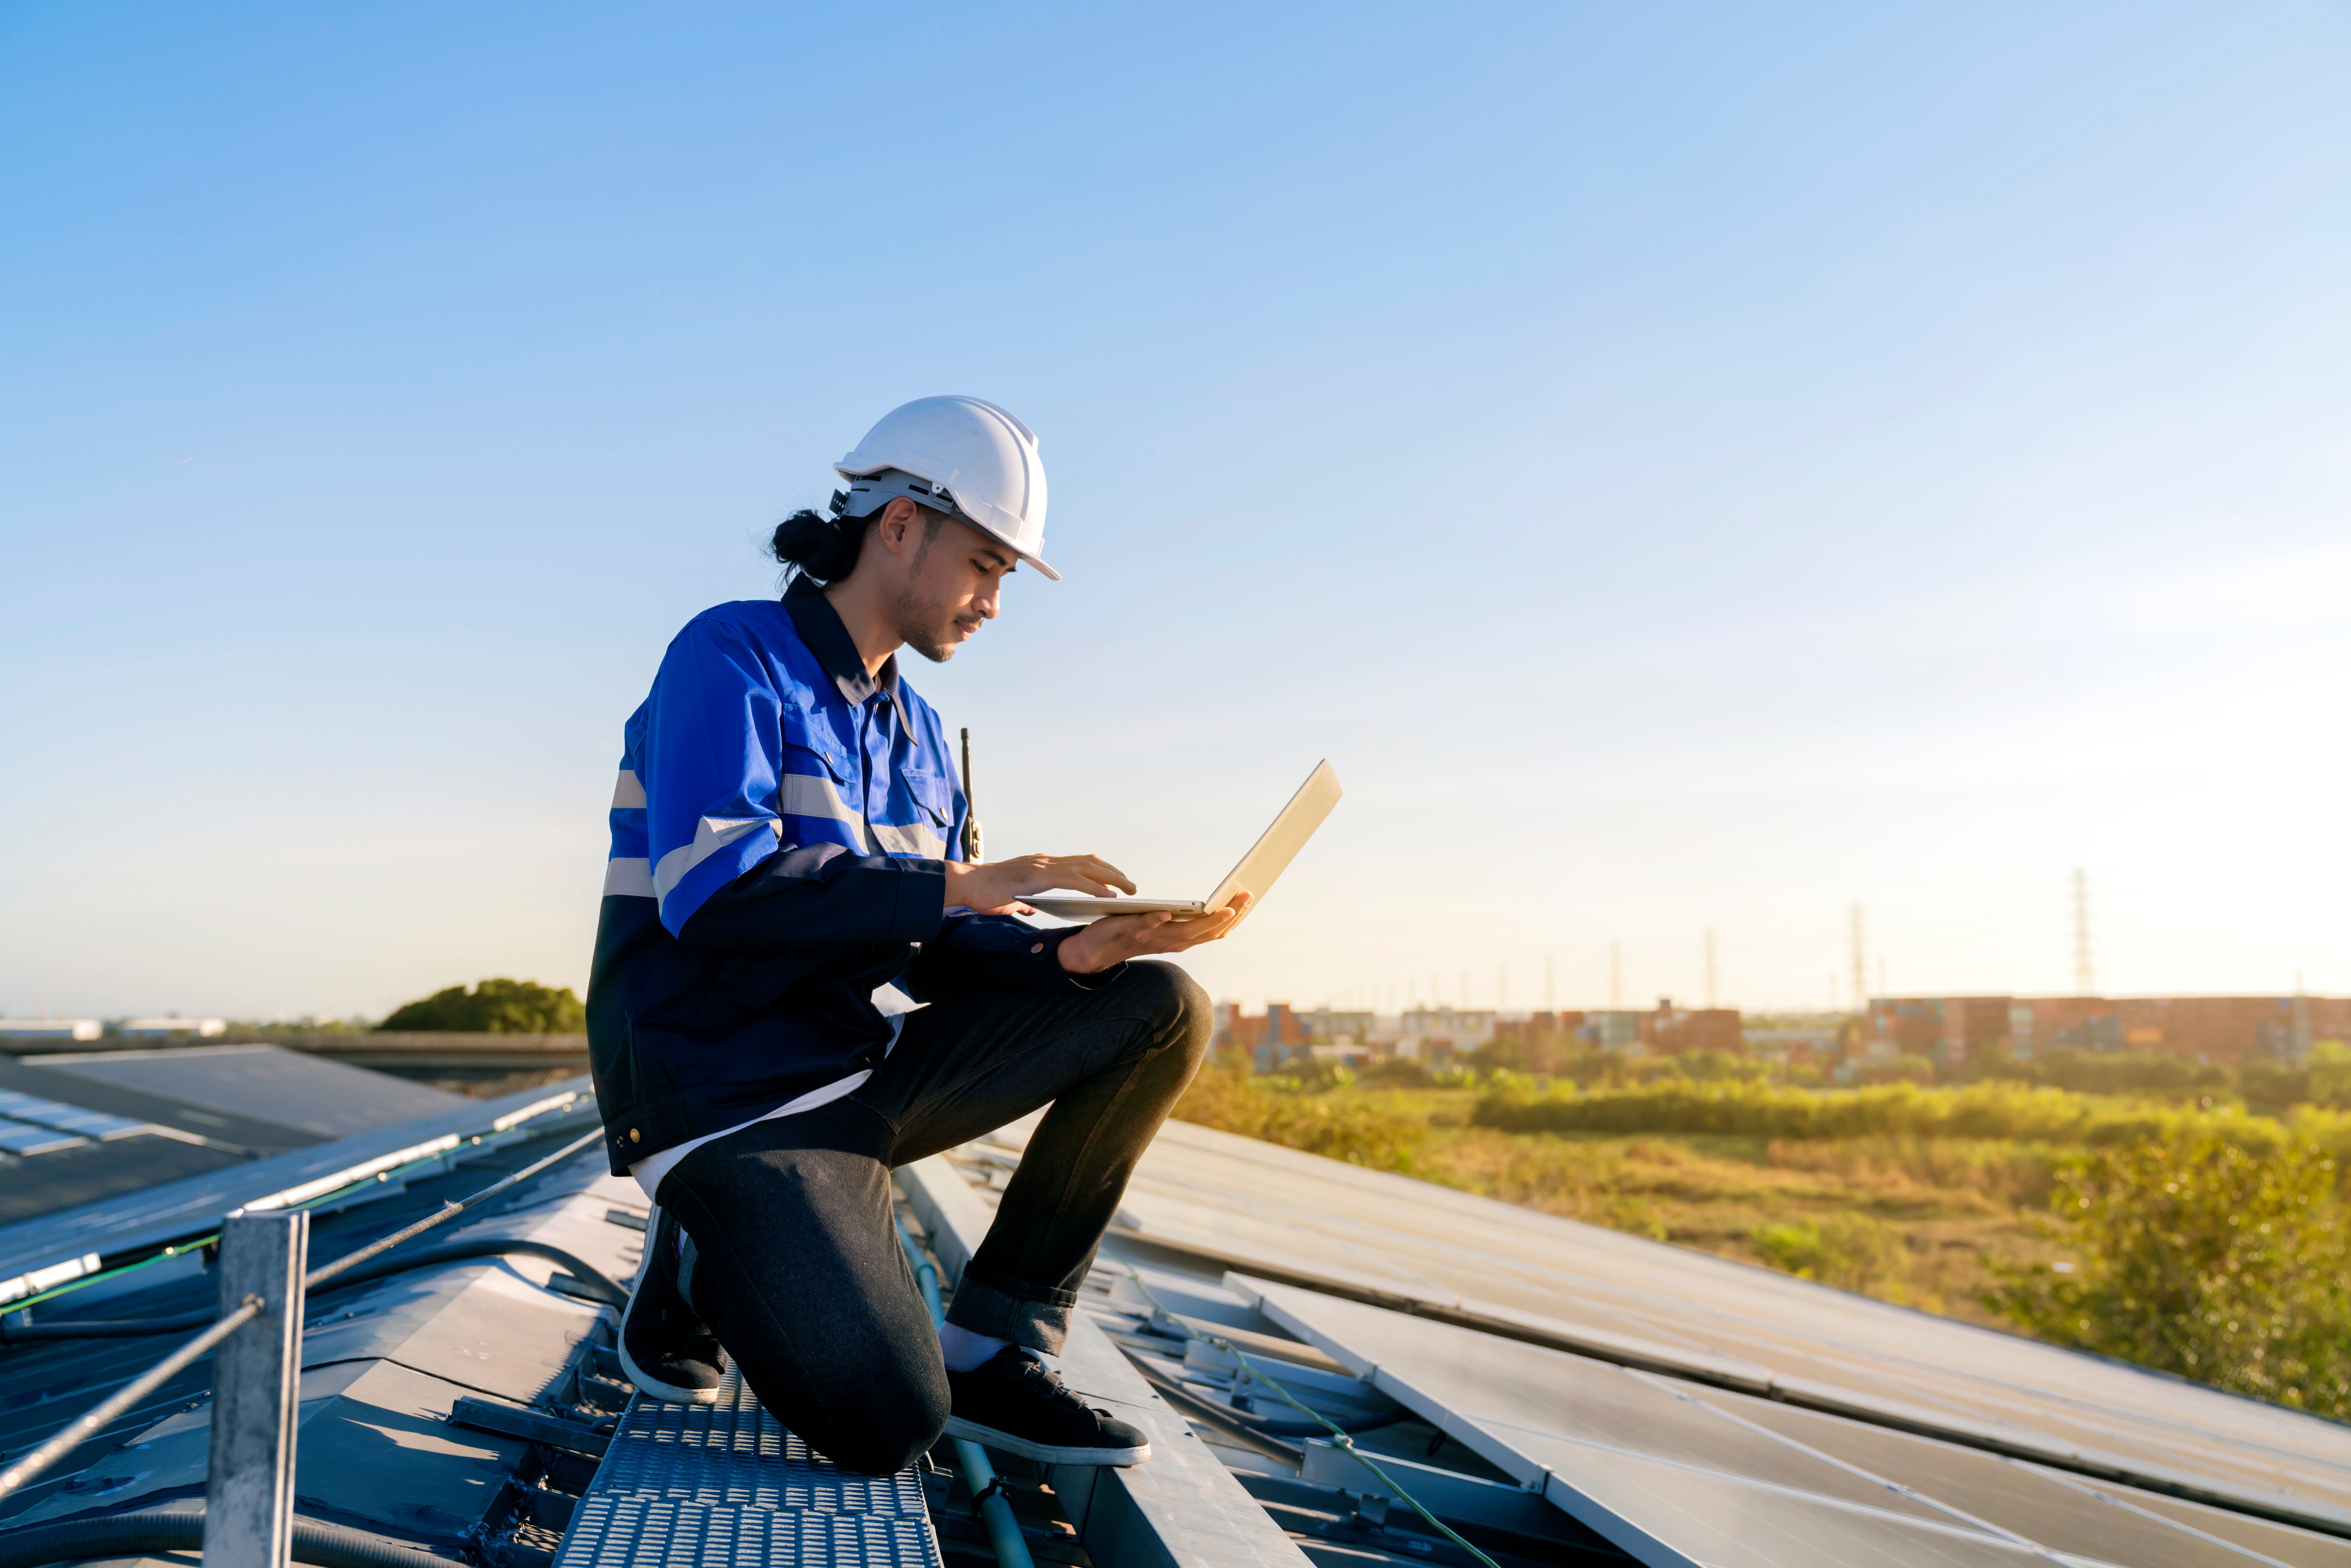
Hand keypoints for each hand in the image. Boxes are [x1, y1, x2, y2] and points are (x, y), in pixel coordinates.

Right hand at [945, 853, 1134, 915]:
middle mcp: (1046, 861)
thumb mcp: (1012, 899)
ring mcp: (1043, 866)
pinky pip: (1073, 881)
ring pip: (1086, 869)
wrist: (967, 885)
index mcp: (1042, 866)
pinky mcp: (1038, 877)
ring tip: (1129, 891)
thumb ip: (1024, 901)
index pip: (1079, 864)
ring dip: (1111, 879)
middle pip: (1089, 863)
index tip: (1117, 881)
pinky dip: (1093, 887)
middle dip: (1114, 874)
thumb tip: (1029, 908)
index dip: (1101, 872)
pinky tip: (1108, 896)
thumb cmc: (986, 893)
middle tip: (1132, 886)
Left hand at [1057, 892, 1254, 974]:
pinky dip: (1156, 921)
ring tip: (1224, 907)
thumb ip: (1182, 921)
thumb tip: (1206, 905)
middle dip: (1230, 914)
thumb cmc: (1131, 933)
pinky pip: (1146, 926)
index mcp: (1180, 938)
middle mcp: (1171, 941)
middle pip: (1207, 930)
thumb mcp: (1163, 927)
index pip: (1214, 930)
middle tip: (1247, 895)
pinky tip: (1167, 912)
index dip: (1234, 916)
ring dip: (1205, 920)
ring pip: (1184, 932)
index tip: (1249, 898)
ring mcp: (1153, 937)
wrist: (1095, 951)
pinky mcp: (1130, 931)